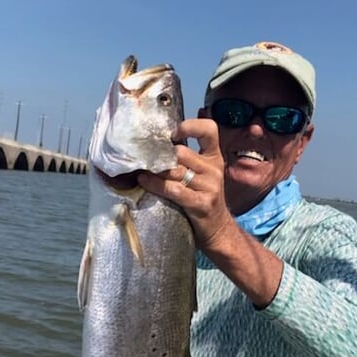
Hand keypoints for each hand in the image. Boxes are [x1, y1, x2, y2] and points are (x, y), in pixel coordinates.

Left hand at [138, 118, 232, 251]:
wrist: (218, 230)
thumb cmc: (202, 200)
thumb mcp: (201, 175)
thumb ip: (186, 160)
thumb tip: (155, 145)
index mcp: (214, 158)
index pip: (209, 130)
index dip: (190, 125)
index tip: (173, 133)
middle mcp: (213, 169)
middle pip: (182, 152)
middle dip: (160, 154)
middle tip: (142, 155)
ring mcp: (209, 187)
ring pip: (175, 170)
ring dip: (154, 170)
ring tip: (138, 169)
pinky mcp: (201, 203)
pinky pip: (174, 190)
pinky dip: (155, 185)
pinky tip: (143, 182)